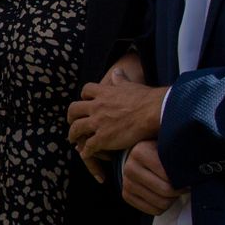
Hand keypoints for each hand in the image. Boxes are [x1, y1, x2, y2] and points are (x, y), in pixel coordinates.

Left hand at [76, 52, 145, 177]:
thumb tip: (117, 70)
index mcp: (104, 93)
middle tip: (72, 122)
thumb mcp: (130, 85)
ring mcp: (98, 123)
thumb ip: (121, 79)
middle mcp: (97, 107)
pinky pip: (88, 146)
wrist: (153, 112)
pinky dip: (85, 151)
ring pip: (76, 128)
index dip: (84, 96)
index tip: (84, 101)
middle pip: (74, 109)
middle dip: (71, 116)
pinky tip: (85, 154)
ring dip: (73, 135)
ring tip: (73, 140)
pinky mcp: (103, 138)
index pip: (86, 90)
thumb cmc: (146, 99)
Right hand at [120, 140, 184, 216]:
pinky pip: (153, 210)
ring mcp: (127, 183)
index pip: (168, 174)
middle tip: (185, 186)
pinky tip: (165, 196)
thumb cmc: (158, 151)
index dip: (184, 178)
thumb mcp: (166, 145)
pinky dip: (163, 206)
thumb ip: (178, 152)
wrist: (138, 156)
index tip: (191, 177)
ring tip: (175, 190)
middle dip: (179, 190)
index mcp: (140, 152)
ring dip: (172, 199)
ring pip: (161, 203)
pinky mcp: (127, 195)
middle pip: (165, 190)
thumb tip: (200, 163)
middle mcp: (130, 168)